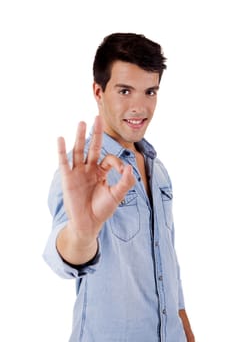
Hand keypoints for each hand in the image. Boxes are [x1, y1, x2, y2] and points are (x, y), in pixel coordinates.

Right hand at [58, 116, 134, 247]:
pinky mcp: (68, 178)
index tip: (124, 171)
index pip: (109, 159)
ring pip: (79, 151)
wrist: (88, 224)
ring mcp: (78, 173)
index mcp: (100, 172)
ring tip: (82, 122)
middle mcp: (89, 169)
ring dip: (80, 137)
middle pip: (92, 147)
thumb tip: (131, 168)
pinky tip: (61, 138)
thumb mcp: (117, 195)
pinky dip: (62, 150)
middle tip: (97, 117)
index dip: (118, 162)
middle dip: (96, 133)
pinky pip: (64, 162)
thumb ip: (125, 182)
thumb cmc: (102, 210)